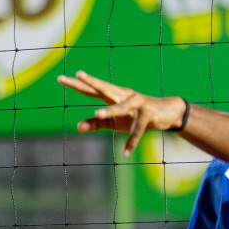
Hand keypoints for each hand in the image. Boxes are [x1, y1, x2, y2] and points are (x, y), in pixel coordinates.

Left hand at [58, 71, 185, 156]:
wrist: (167, 112)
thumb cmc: (136, 114)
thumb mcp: (114, 121)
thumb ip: (96, 123)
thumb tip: (77, 127)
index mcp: (113, 96)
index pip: (92, 90)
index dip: (77, 84)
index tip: (60, 78)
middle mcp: (123, 96)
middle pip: (103, 89)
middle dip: (90, 82)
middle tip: (78, 76)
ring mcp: (136, 104)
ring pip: (120, 107)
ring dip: (110, 111)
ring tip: (98, 114)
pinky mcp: (148, 115)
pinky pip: (138, 130)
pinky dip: (132, 141)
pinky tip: (125, 152)